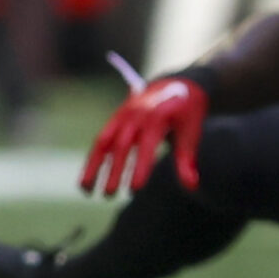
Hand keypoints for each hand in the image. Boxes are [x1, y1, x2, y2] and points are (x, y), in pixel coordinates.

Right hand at [81, 76, 209, 197]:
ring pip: (104, 141)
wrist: (178, 83)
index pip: (147, 145)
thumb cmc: (187, 113)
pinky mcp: (116, 118)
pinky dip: (93, 158)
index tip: (136, 189)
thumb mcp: (192, 132)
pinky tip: (87, 178)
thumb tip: (192, 186)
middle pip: (122, 145)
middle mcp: (138, 114)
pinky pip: (101, 139)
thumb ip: (187, 159)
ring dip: (93, 165)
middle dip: (115, 170)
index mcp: (159, 116)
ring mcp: (123, 114)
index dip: (141, 166)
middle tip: (110, 195)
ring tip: (86, 189)